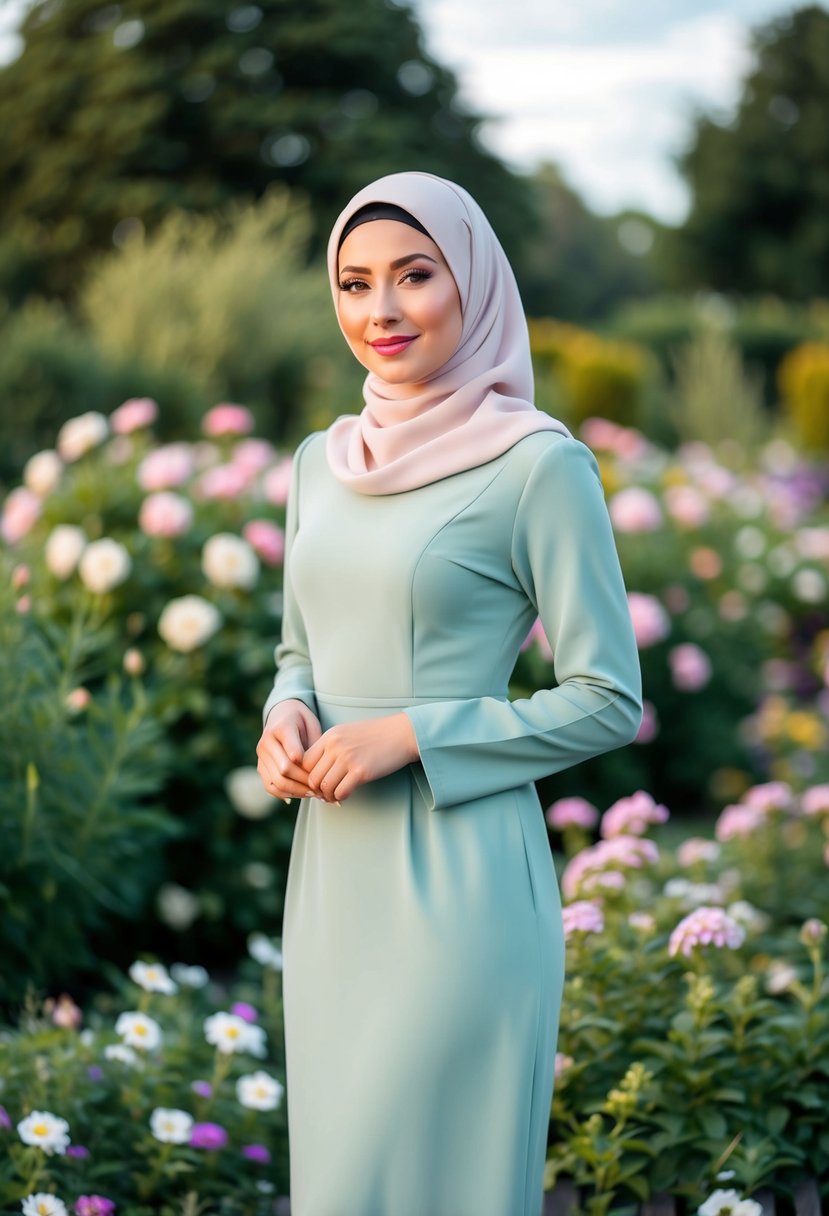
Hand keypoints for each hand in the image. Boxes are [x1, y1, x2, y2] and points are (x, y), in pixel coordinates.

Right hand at [256, 699, 322, 800]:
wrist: (281, 715)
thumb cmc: (302, 721)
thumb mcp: (312, 724)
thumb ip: (313, 745)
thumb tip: (318, 770)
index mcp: (282, 727)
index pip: (292, 750)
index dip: (305, 765)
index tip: (318, 775)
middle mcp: (267, 742)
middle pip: (284, 770)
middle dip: (304, 782)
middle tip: (321, 789)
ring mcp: (261, 755)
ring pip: (276, 781)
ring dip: (296, 791)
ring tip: (313, 794)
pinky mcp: (260, 766)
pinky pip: (270, 786)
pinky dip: (285, 794)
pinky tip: (300, 796)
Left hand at [301, 713, 419, 802]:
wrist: (403, 733)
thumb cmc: (376, 735)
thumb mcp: (348, 733)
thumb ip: (331, 747)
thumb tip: (316, 770)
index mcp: (330, 736)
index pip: (304, 761)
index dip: (307, 776)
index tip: (316, 782)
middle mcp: (335, 746)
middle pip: (312, 777)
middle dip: (316, 790)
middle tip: (323, 794)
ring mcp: (348, 759)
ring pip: (324, 787)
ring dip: (327, 796)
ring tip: (334, 796)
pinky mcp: (361, 771)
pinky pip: (341, 792)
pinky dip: (340, 797)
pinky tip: (345, 795)